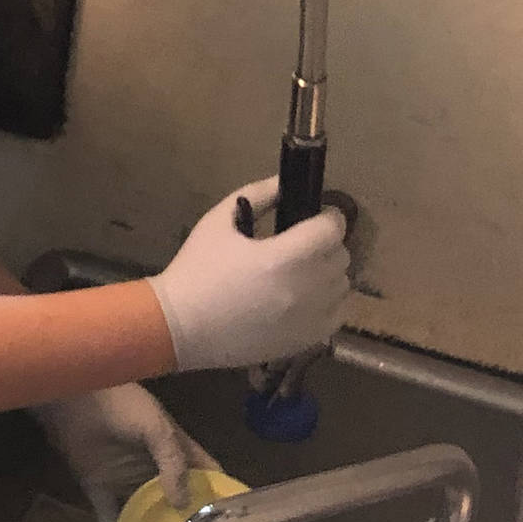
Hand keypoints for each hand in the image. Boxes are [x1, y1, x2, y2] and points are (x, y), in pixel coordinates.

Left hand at [35, 384, 219, 521]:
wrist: (72, 394)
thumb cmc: (121, 404)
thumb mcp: (155, 426)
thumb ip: (172, 461)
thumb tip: (182, 502)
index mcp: (175, 449)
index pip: (206, 473)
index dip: (220, 494)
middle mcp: (154, 468)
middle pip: (176, 500)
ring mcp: (126, 478)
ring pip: (144, 512)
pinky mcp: (98, 485)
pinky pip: (108, 515)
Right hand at [149, 176, 350, 371]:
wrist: (181, 327)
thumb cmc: (196, 271)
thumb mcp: (217, 222)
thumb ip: (256, 196)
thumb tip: (285, 181)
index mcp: (284, 256)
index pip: (332, 228)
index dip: (329, 216)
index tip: (316, 215)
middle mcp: (305, 288)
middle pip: (341, 255)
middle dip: (326, 243)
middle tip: (302, 243)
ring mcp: (309, 318)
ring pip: (342, 285)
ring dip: (328, 273)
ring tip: (301, 271)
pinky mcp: (306, 340)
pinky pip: (337, 314)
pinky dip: (328, 302)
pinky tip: (303, 299)